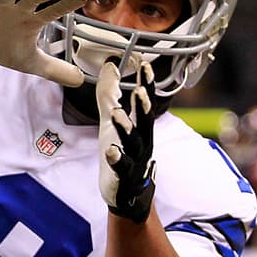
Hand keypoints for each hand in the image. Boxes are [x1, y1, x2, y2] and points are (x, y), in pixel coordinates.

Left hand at [98, 59, 156, 222]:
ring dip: (127, 129)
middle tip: (139, 91)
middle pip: (145, 122)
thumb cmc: (120, 152)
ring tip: (118, 115)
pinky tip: (111, 150)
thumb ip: (110, 94)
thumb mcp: (111, 121)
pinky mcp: (124, 176)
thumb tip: (109, 65)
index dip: (146, 85)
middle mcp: (142, 141)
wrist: (126, 191)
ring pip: (134, 144)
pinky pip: (122, 167)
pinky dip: (117, 159)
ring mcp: (135, 159)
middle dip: (144, 106)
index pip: (145, 102)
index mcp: (140, 127)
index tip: (145, 65)